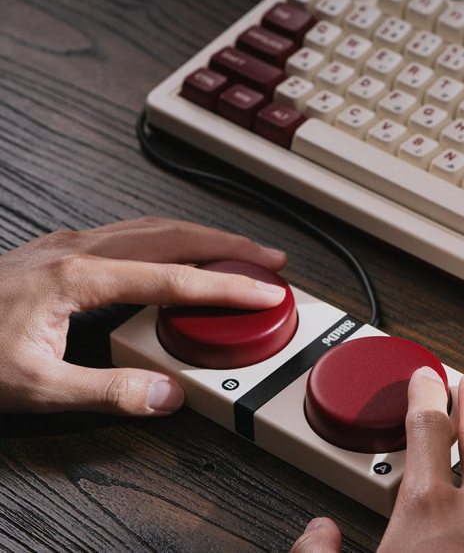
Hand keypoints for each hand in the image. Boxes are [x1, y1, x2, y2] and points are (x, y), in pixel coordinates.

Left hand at [0, 217, 287, 415]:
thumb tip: (167, 394)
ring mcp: (67, 245)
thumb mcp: (35, 388)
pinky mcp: (58, 252)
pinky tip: (174, 251)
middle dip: (230, 244)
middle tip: (270, 259)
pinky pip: (131, 231)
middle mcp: (78, 250)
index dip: (228, 289)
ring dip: (203, 235)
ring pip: (153, 225)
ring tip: (237, 251)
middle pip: (175, 234)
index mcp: (80, 276)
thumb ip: (108, 392)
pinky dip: (171, 237)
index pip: (175, 279)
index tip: (267, 294)